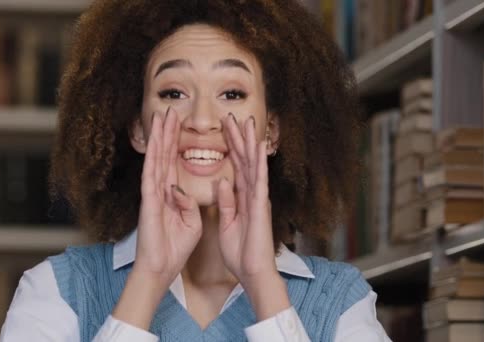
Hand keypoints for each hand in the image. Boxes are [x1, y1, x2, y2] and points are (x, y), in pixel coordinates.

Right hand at [133, 107, 202, 287]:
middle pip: (164, 155)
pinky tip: (155, 139)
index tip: (179, 124)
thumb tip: (181, 190)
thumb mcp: (192, 223)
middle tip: (169, 111)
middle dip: (167, 132)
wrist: (162, 267)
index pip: (174, 162)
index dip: (176, 143)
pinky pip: (151, 173)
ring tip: (162, 115)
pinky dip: (153, 155)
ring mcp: (153, 193)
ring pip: (157, 158)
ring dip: (160, 137)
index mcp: (172, 194)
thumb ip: (189, 204)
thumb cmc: (175, 248)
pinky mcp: (148, 200)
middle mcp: (160, 189)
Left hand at [217, 113, 277, 285]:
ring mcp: (258, 197)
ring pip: (253, 163)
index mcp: (242, 198)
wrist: (252, 272)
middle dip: (239, 137)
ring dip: (249, 141)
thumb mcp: (228, 223)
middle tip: (233, 116)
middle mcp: (252, 194)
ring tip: (247, 121)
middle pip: (244, 160)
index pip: (235, 167)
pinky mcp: (260, 204)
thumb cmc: (241, 252)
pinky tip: (257, 145)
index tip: (225, 129)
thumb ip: (227, 202)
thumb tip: (222, 182)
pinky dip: (258, 161)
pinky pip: (258, 178)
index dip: (230, 147)